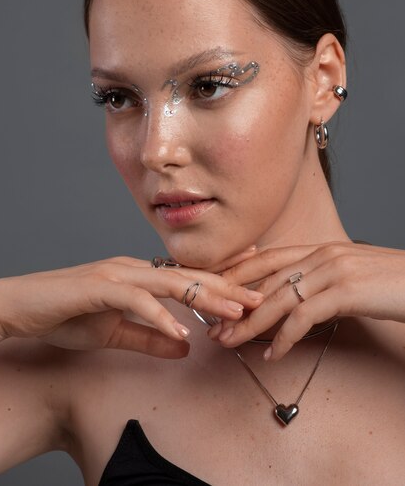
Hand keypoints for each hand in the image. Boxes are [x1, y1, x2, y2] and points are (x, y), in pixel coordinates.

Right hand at [0, 254, 262, 358]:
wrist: (21, 307)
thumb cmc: (65, 315)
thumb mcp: (114, 331)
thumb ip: (149, 336)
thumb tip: (185, 346)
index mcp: (139, 275)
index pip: (187, 276)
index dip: (221, 278)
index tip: (252, 280)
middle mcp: (133, 268)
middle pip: (188, 276)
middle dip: (226, 287)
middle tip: (260, 298)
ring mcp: (117, 273)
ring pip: (170, 282)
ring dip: (205, 297)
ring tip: (235, 313)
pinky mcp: (99, 286)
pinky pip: (136, 301)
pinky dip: (159, 317)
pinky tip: (181, 332)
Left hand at [207, 240, 404, 359]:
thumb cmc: (392, 284)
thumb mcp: (351, 276)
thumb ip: (323, 280)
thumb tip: (297, 298)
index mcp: (322, 248)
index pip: (268, 258)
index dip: (238, 273)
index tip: (215, 291)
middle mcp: (323, 254)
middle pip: (266, 280)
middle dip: (236, 304)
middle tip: (215, 327)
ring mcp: (334, 270)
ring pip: (278, 298)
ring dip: (250, 324)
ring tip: (231, 343)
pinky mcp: (346, 291)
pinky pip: (303, 317)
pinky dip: (284, 339)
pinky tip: (273, 355)